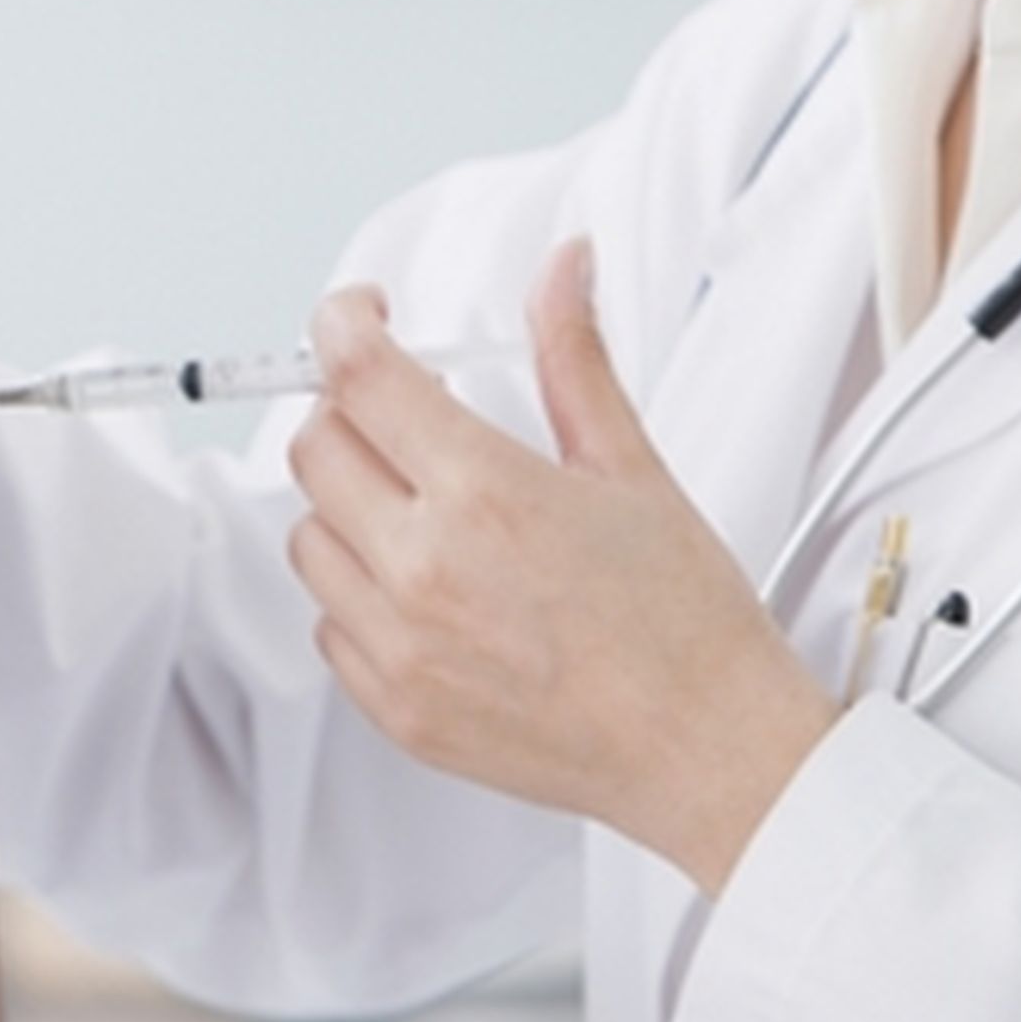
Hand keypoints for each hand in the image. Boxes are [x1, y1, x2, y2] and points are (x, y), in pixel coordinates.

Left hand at [285, 243, 835, 895]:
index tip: (360, 315)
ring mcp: (402, 644)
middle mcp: (425, 567)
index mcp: (485, 493)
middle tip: (404, 417)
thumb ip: (573, 359)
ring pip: (309, 536)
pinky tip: (426, 589)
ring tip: (421, 510)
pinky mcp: (396, 708)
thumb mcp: (630, 467)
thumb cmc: (686, 623)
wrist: (711, 753)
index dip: (344, 322)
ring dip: (348, 506)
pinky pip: (330, 623)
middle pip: (316, 447)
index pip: (357, 372)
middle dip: (351, 413)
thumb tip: (561, 268)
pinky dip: (358, 593)